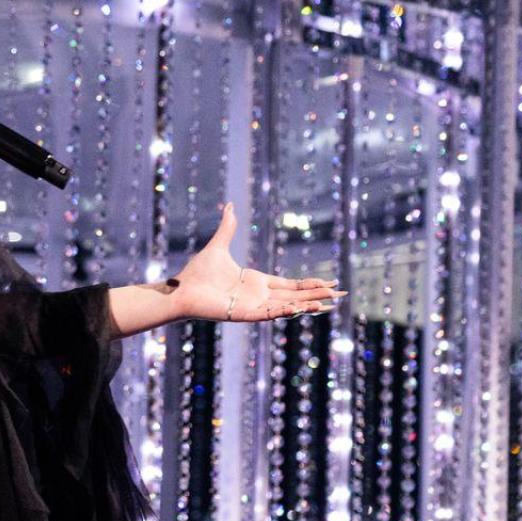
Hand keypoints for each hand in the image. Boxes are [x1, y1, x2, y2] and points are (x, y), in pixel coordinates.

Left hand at [171, 202, 346, 322]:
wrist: (180, 289)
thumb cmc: (197, 273)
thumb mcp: (218, 246)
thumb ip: (228, 227)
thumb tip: (230, 205)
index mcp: (256, 282)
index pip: (291, 284)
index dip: (310, 284)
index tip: (330, 283)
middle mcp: (259, 296)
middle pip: (295, 296)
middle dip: (318, 296)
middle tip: (341, 295)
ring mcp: (252, 307)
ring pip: (287, 307)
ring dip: (307, 305)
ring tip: (328, 304)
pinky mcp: (243, 314)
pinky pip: (269, 314)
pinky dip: (285, 311)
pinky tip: (301, 308)